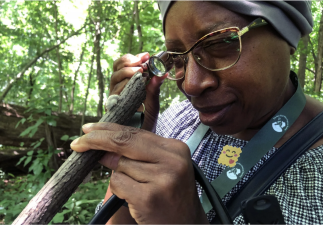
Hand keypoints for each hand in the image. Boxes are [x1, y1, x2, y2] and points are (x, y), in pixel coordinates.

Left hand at [71, 122, 208, 223]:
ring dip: (118, 174)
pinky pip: (118, 184)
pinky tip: (134, 197)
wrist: (186, 223)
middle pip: (123, 142)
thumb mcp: (161, 167)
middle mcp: (171, 161)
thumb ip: (138, 154)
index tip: (89, 129)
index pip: (135, 132)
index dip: (108, 129)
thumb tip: (103, 147)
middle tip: (78, 143)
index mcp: (175, 148)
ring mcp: (162, 179)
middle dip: (96, 140)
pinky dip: (119, 190)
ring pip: (118, 166)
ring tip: (138, 187)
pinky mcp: (149, 198)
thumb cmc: (170, 193)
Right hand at [111, 53, 166, 131]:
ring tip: (139, 72)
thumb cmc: (146, 122)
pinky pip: (113, 95)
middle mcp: (118, 91)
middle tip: (141, 63)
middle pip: (116, 70)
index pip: (123, 66)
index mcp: (126, 85)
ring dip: (126, 73)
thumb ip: (154, 90)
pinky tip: (131, 87)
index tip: (146, 55)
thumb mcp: (152, 104)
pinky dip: (122, 89)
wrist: (140, 142)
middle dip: (128, 63)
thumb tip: (162, 74)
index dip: (132, 58)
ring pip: (114, 80)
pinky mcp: (111, 109)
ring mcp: (113, 99)